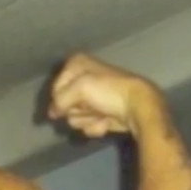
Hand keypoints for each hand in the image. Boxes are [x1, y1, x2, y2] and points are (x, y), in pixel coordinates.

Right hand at [47, 53, 161, 137]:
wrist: (138, 107)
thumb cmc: (108, 91)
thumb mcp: (79, 88)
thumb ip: (58, 101)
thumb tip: (52, 114)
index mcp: (76, 64)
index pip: (55, 89)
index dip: (62, 98)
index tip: (77, 99)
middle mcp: (82, 78)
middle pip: (63, 104)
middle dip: (77, 109)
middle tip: (91, 106)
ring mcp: (91, 98)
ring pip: (74, 117)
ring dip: (87, 119)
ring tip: (101, 113)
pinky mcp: (99, 113)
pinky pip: (86, 124)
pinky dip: (96, 125)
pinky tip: (107, 120)